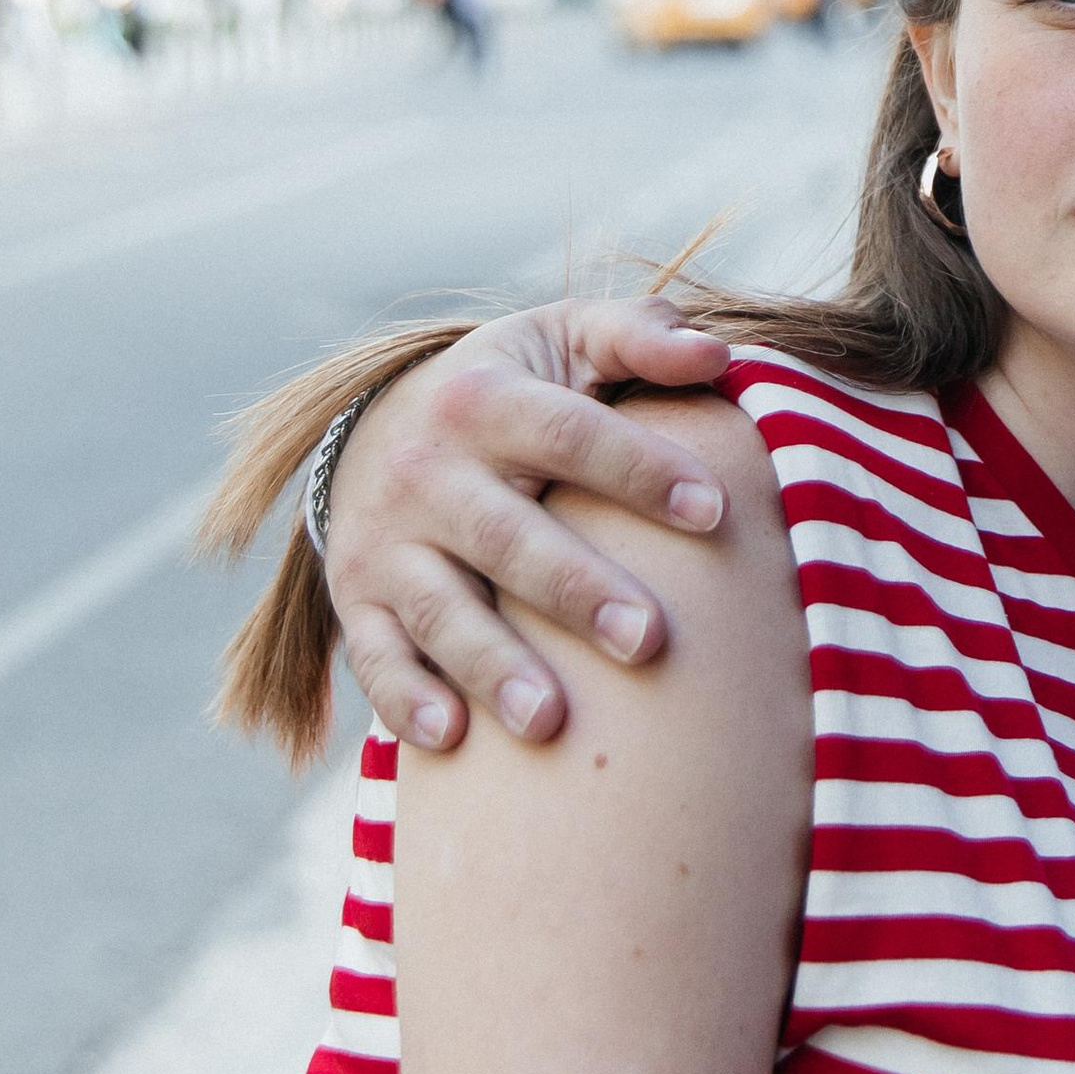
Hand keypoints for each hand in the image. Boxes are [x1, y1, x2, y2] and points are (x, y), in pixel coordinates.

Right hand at [327, 300, 733, 752]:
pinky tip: (450, 738)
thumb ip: (639, 335)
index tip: (714, 512)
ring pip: (440, 608)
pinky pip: (373, 655)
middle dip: (577, 591)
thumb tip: (717, 357)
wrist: (377, 421)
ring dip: (492, 666)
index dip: (641, 470)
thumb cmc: (513, 386)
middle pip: (508, 535)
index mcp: (486, 399)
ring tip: (552, 720)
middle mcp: (428, 472)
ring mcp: (387, 542)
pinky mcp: (357, 599)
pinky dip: (404, 698)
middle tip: (649, 641)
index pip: (571, 435)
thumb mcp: (565, 338)